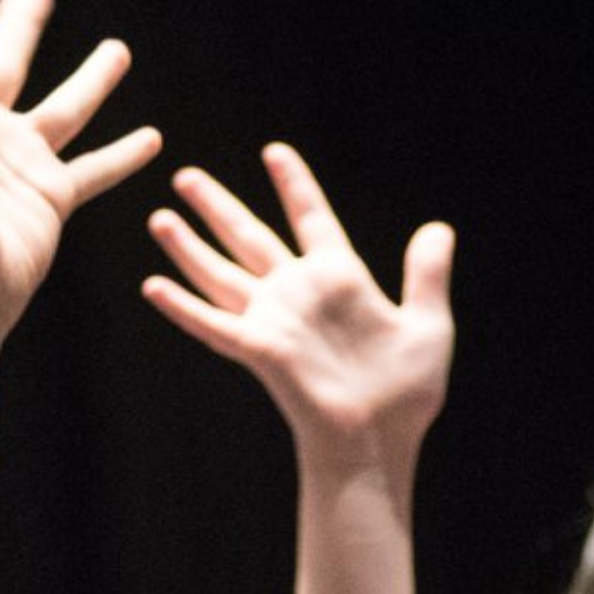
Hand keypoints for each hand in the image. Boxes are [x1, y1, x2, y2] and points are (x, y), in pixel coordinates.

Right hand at [140, 145, 452, 468]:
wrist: (379, 441)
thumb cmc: (405, 393)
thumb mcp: (427, 325)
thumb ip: (426, 275)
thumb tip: (439, 228)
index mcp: (338, 279)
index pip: (311, 218)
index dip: (294, 185)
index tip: (274, 152)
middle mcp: (298, 293)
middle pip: (250, 238)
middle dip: (218, 207)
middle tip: (185, 175)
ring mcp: (274, 321)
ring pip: (222, 273)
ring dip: (190, 247)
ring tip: (159, 217)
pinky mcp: (260, 350)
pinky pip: (213, 324)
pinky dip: (183, 306)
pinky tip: (154, 287)